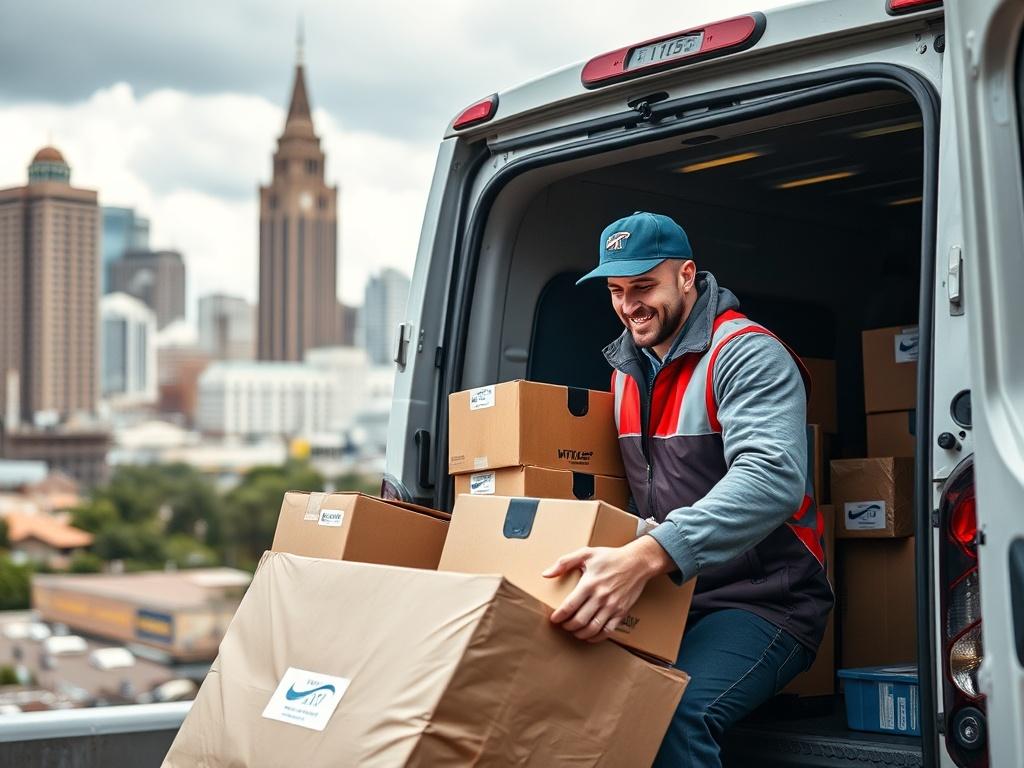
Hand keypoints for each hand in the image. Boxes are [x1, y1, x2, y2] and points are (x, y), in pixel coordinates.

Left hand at [541, 535, 673, 642]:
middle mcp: (600, 597)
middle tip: (563, 625)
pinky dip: (597, 637)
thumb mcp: (586, 553)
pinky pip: (608, 630)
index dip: (559, 616)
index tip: (553, 619)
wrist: (637, 562)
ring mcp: (612, 606)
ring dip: (580, 634)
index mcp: (589, 584)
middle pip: (580, 620)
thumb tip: (546, 574)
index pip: (569, 606)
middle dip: (568, 626)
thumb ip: (564, 562)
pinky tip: (590, 635)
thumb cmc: (610, 557)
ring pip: (593, 628)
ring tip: (574, 631)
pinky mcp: (621, 612)